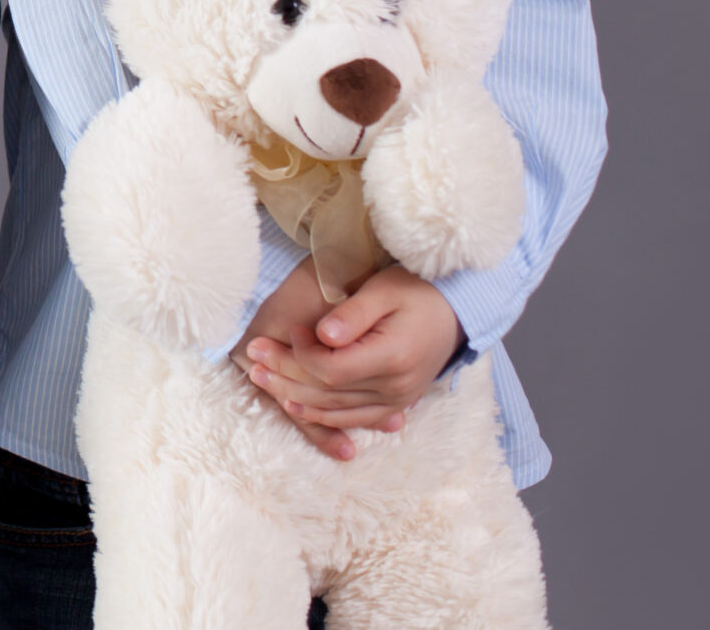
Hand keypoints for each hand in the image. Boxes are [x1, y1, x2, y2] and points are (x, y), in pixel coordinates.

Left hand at [235, 261, 465, 460]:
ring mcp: (396, 401)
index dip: (301, 353)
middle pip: (327, 392)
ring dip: (294, 396)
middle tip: (252, 355)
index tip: (290, 329)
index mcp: (392, 358)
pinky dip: (321, 416)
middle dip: (284, 374)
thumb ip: (352, 314)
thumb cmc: (417, 292)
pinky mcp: (395, 405)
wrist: (457, 311)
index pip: (331, 369)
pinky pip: (353, 418)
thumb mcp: (385, 290)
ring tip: (260, 379)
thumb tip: (322, 334)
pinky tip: (295, 407)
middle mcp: (395, 388)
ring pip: (335, 410)